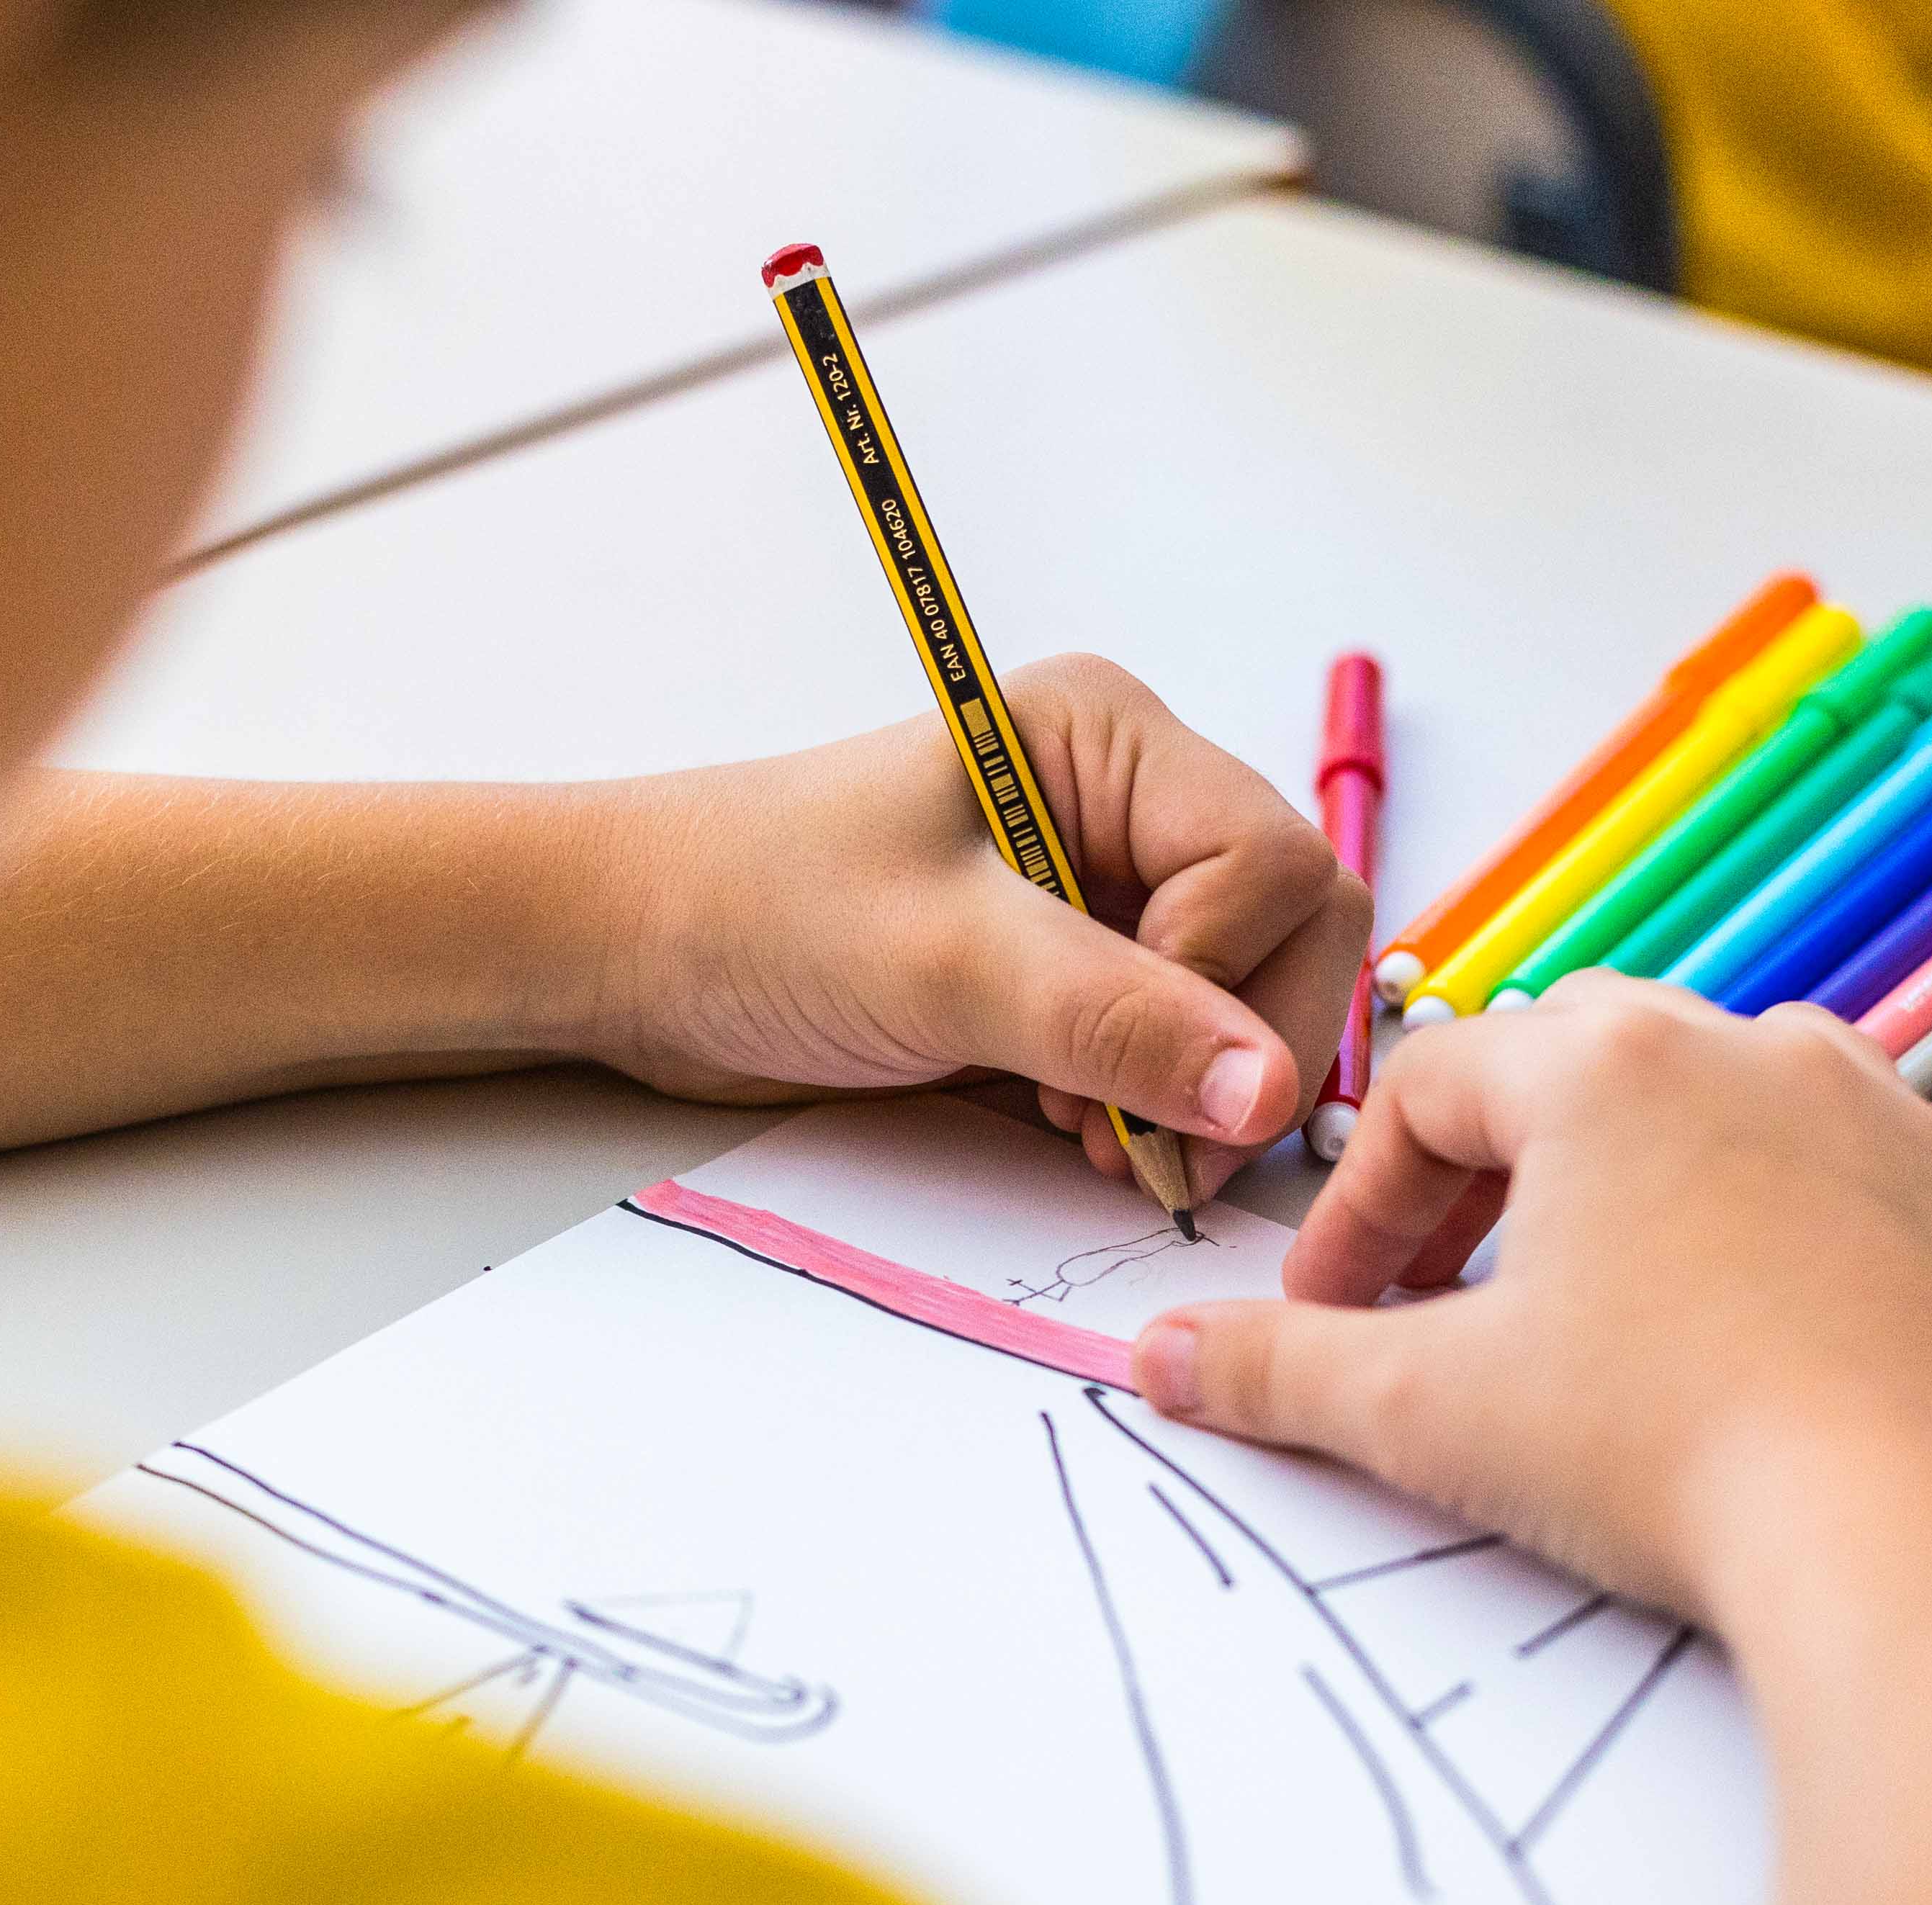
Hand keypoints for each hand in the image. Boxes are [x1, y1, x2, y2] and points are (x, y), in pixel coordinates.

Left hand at [594, 655, 1364, 1196]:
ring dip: (1195, 1093)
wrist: (637, 959)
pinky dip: (1153, 1115)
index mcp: (1110, 742)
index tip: (1128, 1057)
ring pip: (1249, 1010)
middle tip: (1138, 1135)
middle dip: (1235, 1051)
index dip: (1228, 976)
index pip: (1278, 864)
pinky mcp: (1079, 984)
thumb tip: (1263, 1087)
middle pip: (1294, 937)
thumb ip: (1112, 1020)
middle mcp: (1130, 811)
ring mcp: (1112, 901)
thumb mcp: (941, 959)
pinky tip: (1075, 1132)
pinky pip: (1182, 1059)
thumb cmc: (756, 905)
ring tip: (1084, 1129)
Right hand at [1126, 974, 1931, 1621]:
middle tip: (1457, 1303)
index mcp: (1607, 1064)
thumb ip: (1278, 1370)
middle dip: (1499, 1180)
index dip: (1360, 1206)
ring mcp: (1894, 1123)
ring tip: (1615, 1318)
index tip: (1336, 1312)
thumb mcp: (1429, 1416)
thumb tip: (1161, 1354)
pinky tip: (1766, 1352)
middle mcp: (1759, 1052)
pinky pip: (1869, 1193)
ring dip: (1655, 1193)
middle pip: (1582, 1073)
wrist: (1927, 1542)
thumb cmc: (1674, 1452)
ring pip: (1736, 1112)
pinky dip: (1802, 1247)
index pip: (1431, 1089)